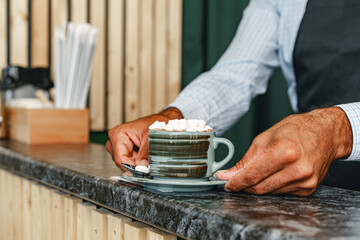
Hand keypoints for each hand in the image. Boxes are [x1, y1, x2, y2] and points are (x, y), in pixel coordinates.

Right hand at [106, 107, 182, 170]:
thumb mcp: (151, 138)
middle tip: (147, 167)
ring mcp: (121, 146)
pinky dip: (139, 163)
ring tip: (149, 159)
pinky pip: (131, 162)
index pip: (119, 158)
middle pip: (120, 162)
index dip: (130, 167)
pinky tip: (147, 159)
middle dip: (134, 166)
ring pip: (126, 163)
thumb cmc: (156, 123)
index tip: (141, 172)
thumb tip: (142, 168)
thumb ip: (145, 153)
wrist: (163, 121)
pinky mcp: (128, 150)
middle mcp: (116, 140)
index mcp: (118, 134)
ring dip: (137, 164)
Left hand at [216, 107, 352, 195]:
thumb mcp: (265, 138)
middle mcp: (297, 169)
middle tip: (236, 179)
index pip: (252, 175)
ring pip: (269, 192)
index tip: (226, 183)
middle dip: (244, 185)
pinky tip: (276, 173)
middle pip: (259, 188)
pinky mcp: (308, 189)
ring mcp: (305, 181)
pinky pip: (281, 193)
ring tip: (260, 171)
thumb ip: (246, 160)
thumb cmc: (296, 130)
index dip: (235, 182)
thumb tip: (228, 174)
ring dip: (258, 185)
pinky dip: (272, 186)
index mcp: (284, 152)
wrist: (325, 133)